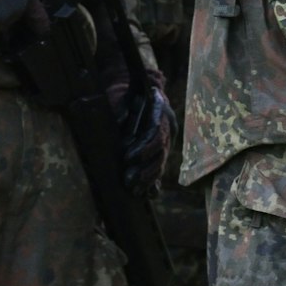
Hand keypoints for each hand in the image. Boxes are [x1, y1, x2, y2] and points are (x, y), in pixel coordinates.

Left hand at [108, 69, 175, 195]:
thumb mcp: (124, 96)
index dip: (144, 146)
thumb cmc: (130, 93)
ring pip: (162, 162)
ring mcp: (167, 140)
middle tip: (128, 179)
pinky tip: (148, 194)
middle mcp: (168, 126)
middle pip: (161, 150)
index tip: (127, 157)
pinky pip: (161, 169)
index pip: (157, 131)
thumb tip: (117, 121)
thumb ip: (121, 107)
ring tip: (134, 190)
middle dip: (145, 167)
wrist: (143, 90)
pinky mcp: (162, 151)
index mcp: (161, 110)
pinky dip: (155, 182)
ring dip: (148, 178)